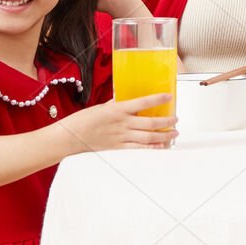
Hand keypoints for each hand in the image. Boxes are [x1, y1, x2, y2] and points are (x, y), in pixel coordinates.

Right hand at [63, 95, 177, 151]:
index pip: (143, 102)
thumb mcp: (101, 107)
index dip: (158, 99)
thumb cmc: (82, 120)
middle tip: (176, 119)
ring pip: (148, 137)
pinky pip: (139, 148)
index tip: (169, 96)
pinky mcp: (118, 147)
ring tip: (174, 133)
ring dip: (164, 135)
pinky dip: (152, 148)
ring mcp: (121, 136)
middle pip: (150, 122)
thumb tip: (127, 98)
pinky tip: (161, 146)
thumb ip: (116, 103)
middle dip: (167, 121)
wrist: (69, 137)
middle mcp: (122, 123)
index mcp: (118, 109)